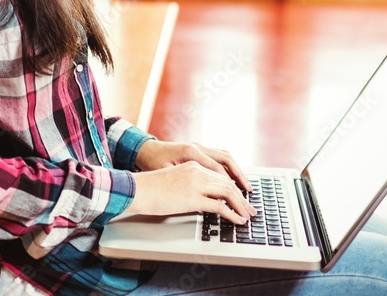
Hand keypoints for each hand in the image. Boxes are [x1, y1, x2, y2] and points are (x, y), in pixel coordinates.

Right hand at [126, 162, 255, 222]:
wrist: (136, 189)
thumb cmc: (150, 188)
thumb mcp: (174, 180)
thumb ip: (189, 184)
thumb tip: (201, 198)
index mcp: (193, 165)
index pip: (220, 175)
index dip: (234, 188)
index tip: (241, 198)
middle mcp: (197, 171)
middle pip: (228, 183)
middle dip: (242, 198)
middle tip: (250, 209)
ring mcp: (196, 183)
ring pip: (228, 192)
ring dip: (241, 206)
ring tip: (247, 216)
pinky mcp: (193, 198)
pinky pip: (220, 206)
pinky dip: (232, 213)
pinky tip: (237, 220)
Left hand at [135, 140, 252, 192]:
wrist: (144, 152)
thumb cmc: (152, 164)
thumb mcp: (167, 176)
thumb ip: (188, 186)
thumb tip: (208, 198)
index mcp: (191, 153)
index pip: (218, 171)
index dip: (230, 188)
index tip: (238, 201)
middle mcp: (198, 147)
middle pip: (227, 161)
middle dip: (240, 178)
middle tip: (249, 194)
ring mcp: (198, 147)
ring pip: (225, 157)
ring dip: (236, 172)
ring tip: (245, 187)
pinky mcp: (198, 150)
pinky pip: (218, 157)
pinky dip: (228, 168)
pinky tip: (232, 179)